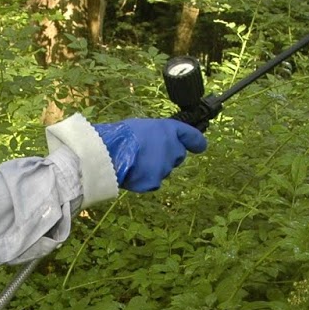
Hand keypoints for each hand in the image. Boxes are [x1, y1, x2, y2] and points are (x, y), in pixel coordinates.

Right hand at [92, 119, 207, 192]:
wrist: (108, 152)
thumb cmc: (120, 135)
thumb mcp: (141, 127)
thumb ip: (156, 136)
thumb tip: (157, 144)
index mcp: (169, 129)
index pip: (190, 135)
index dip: (197, 141)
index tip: (201, 146)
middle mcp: (172, 148)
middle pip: (177, 156)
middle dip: (167, 156)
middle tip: (147, 154)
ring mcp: (165, 167)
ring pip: (163, 170)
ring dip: (153, 168)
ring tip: (134, 162)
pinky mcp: (155, 182)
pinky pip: (153, 182)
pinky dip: (144, 180)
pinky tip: (132, 172)